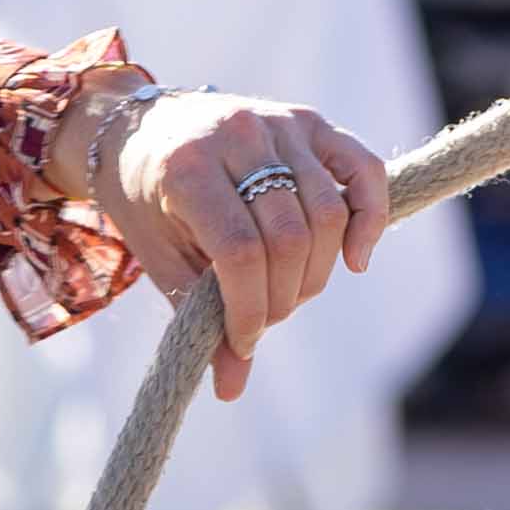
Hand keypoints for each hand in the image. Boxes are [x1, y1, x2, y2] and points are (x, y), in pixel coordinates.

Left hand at [69, 88, 389, 399]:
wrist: (139, 130)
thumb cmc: (148, 203)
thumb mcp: (161, 259)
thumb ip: (199, 317)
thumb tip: (233, 389)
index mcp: (187, 171)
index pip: (240, 252)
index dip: (250, 308)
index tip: (244, 340)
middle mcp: (237, 136)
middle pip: (290, 237)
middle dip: (283, 296)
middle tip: (265, 316)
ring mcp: (278, 123)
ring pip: (327, 212)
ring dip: (317, 272)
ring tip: (290, 291)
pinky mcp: (309, 120)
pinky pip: (362, 168)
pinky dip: (370, 217)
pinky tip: (354, 259)